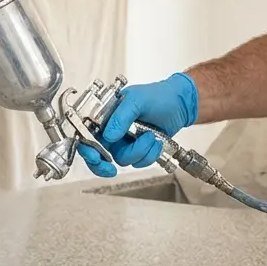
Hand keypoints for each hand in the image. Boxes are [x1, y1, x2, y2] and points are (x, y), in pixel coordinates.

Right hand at [78, 73, 198, 177]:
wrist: (180, 104)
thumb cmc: (158, 95)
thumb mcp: (137, 100)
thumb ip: (121, 117)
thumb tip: (108, 136)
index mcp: (105, 115)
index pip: (86, 134)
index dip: (86, 148)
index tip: (94, 157)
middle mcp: (111, 130)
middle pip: (98, 154)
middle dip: (103, 165)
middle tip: (111, 169)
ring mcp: (124, 141)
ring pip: (122, 159)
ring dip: (139, 151)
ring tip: (151, 136)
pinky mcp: (138, 150)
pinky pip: (138, 162)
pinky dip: (149, 155)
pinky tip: (156, 141)